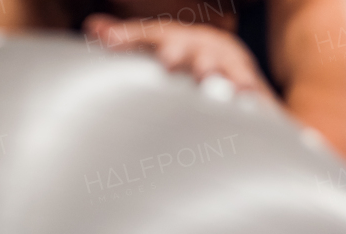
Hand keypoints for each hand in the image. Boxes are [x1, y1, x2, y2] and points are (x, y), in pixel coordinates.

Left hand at [84, 15, 275, 101]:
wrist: (239, 75)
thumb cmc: (190, 65)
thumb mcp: (162, 50)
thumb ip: (132, 41)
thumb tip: (94, 26)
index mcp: (178, 38)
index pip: (152, 33)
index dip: (131, 37)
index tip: (109, 41)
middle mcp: (204, 47)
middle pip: (189, 46)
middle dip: (178, 52)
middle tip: (166, 63)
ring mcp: (230, 64)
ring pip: (221, 63)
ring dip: (213, 69)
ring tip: (206, 78)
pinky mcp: (251, 85)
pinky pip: (250, 86)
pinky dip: (247, 90)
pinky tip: (244, 96)